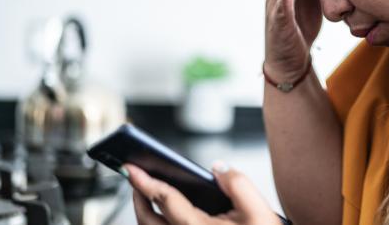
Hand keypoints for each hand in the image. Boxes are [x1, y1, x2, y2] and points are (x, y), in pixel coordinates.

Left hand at [125, 163, 280, 224]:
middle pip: (147, 221)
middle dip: (137, 197)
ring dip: (146, 214)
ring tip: (148, 195)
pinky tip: (167, 215)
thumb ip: (237, 183)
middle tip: (136, 177)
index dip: (144, 181)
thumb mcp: (259, 211)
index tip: (130, 167)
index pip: (164, 200)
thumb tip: (218, 168)